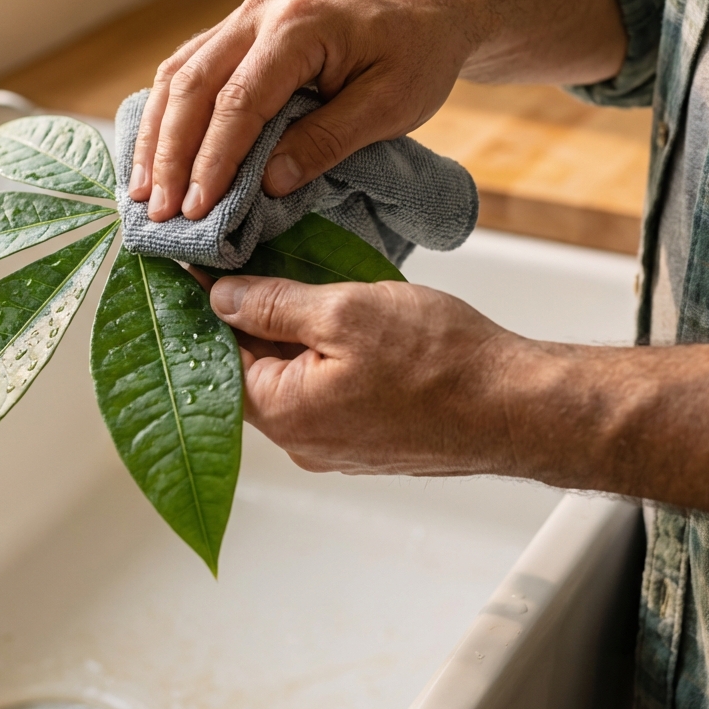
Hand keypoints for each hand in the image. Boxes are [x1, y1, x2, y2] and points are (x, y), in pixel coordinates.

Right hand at [130, 0, 466, 221]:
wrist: (427, 5)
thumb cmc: (417, 54)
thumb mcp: (390, 106)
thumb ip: (327, 140)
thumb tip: (267, 184)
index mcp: (299, 27)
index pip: (238, 102)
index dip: (213, 160)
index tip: (197, 210)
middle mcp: (260, 13)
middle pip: (192, 85)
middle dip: (169, 154)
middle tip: (156, 211)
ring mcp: (245, 17)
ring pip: (179, 74)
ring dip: (156, 135)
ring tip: (143, 192)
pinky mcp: (241, 29)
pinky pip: (189, 68)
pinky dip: (168, 113)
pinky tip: (157, 151)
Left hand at [208, 274, 521, 474]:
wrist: (515, 405)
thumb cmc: (442, 362)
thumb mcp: (345, 311)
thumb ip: (273, 304)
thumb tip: (221, 297)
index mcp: (284, 412)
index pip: (214, 357)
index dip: (201, 307)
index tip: (193, 269)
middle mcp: (301, 440)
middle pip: (247, 371)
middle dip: (241, 318)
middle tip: (238, 264)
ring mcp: (334, 444)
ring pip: (284, 380)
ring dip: (280, 335)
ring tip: (285, 282)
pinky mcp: (363, 437)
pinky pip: (318, 392)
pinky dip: (312, 355)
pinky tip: (326, 320)